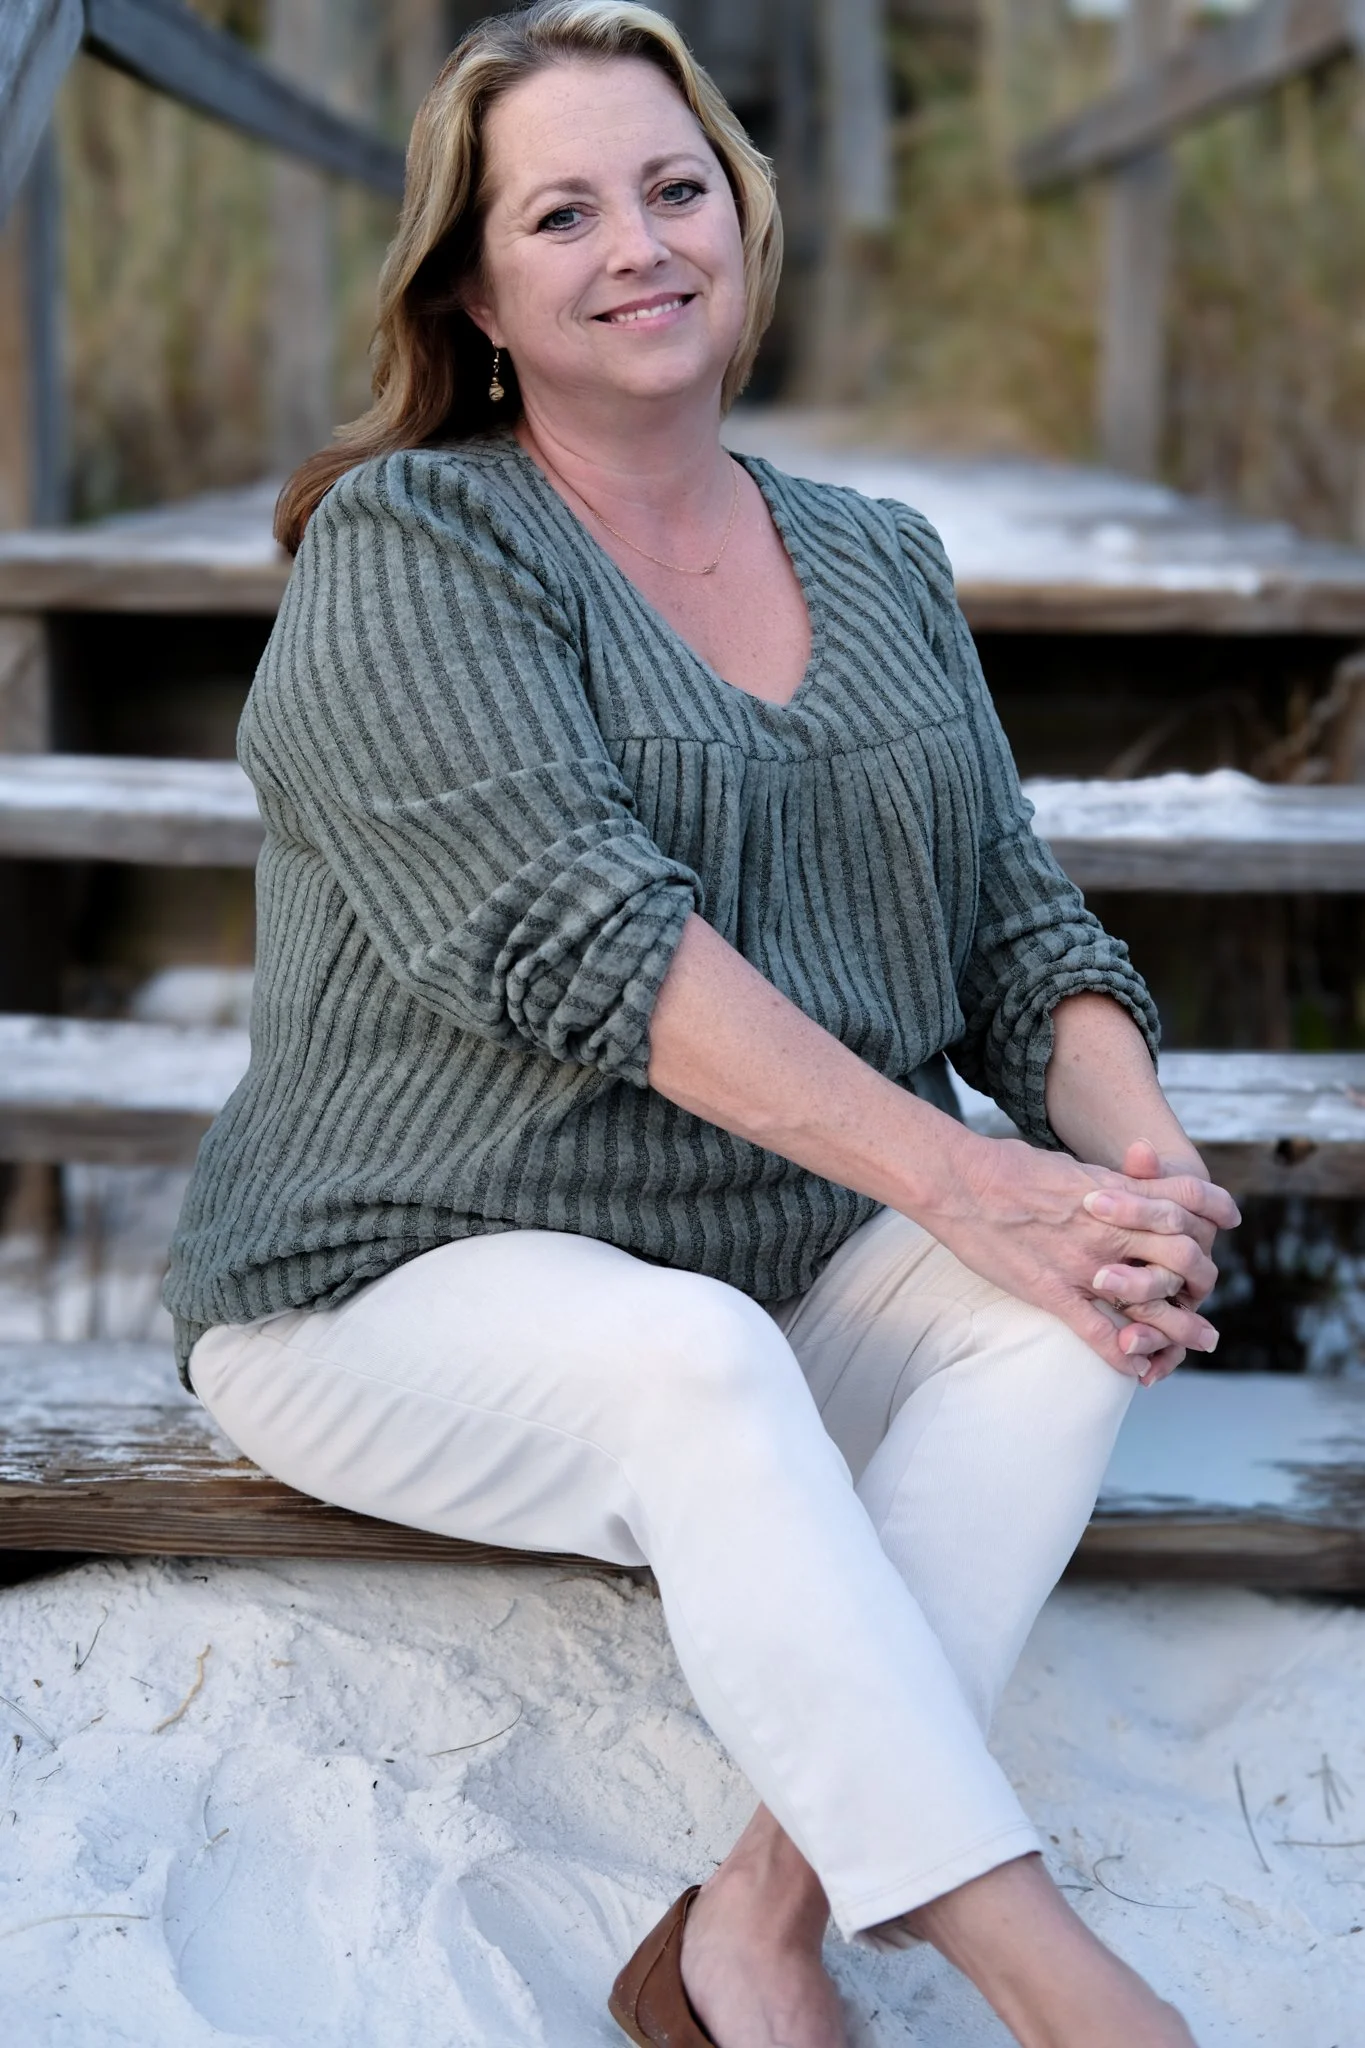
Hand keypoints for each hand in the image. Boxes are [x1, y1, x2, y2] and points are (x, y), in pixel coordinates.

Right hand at [922, 1132, 1240, 1382]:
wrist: (960, 1181)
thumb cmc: (1005, 1166)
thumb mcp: (1067, 1165)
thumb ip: (1101, 1182)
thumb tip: (1120, 1185)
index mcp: (1115, 1191)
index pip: (1185, 1197)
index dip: (1213, 1208)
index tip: (1229, 1218)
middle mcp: (1112, 1228)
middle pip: (1182, 1257)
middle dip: (1202, 1280)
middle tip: (1207, 1296)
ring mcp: (1085, 1263)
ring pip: (1153, 1302)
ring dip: (1181, 1329)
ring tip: (1199, 1343)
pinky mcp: (1053, 1291)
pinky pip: (1099, 1332)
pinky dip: (1123, 1354)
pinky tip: (1136, 1367)